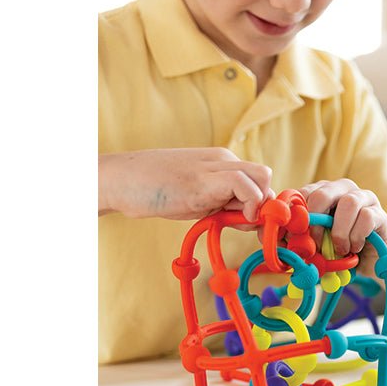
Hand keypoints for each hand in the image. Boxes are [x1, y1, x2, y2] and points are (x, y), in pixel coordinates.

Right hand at [99, 148, 273, 222]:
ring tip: (233, 221)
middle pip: (266, 177)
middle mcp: (224, 160)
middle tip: (245, 225)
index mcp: (223, 163)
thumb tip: (249, 219)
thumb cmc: (156, 191)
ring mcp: (215, 166)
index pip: (260, 180)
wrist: (120, 180)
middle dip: (264, 205)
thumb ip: (224, 205)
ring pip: (262, 178)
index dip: (262, 205)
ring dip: (257, 205)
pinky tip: (230, 218)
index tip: (249, 224)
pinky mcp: (204, 179)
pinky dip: (249, 204)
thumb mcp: (198, 199)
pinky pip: (245, 185)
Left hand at [299, 178, 386, 272]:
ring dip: (339, 231)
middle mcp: (342, 189)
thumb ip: (294, 239)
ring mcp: (363, 198)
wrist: (370, 261)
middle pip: (322, 194)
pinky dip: (356, 236)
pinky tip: (354, 247)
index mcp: (321, 192)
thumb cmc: (338, 250)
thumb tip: (273, 237)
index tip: (294, 240)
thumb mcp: (312, 245)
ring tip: (339, 249)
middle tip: (316, 245)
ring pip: (349, 202)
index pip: (301, 194)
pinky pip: (366, 218)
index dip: (295, 218)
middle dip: (315, 222)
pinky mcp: (380, 213)